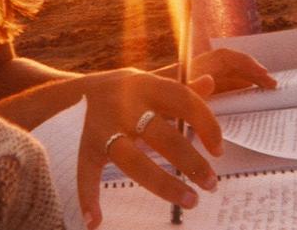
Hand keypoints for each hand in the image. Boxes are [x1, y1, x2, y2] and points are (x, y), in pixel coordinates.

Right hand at [76, 69, 222, 228]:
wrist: (78, 89)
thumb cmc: (126, 90)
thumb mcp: (150, 81)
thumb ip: (180, 86)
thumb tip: (210, 82)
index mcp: (147, 86)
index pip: (183, 101)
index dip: (206, 123)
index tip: (218, 151)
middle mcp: (126, 106)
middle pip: (162, 136)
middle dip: (191, 162)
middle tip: (211, 184)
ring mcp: (105, 127)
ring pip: (132, 160)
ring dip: (163, 184)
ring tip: (191, 201)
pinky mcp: (87, 145)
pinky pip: (87, 172)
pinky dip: (88, 197)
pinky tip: (96, 221)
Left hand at [154, 48, 277, 94]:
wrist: (121, 107)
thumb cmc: (142, 102)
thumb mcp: (166, 100)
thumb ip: (187, 92)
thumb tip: (210, 80)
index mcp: (190, 69)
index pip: (224, 59)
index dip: (246, 64)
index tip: (264, 77)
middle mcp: (194, 73)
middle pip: (229, 65)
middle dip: (251, 71)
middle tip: (271, 86)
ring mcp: (193, 84)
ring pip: (225, 77)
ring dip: (244, 82)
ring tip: (262, 93)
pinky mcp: (190, 96)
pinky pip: (217, 90)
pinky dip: (233, 93)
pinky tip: (242, 104)